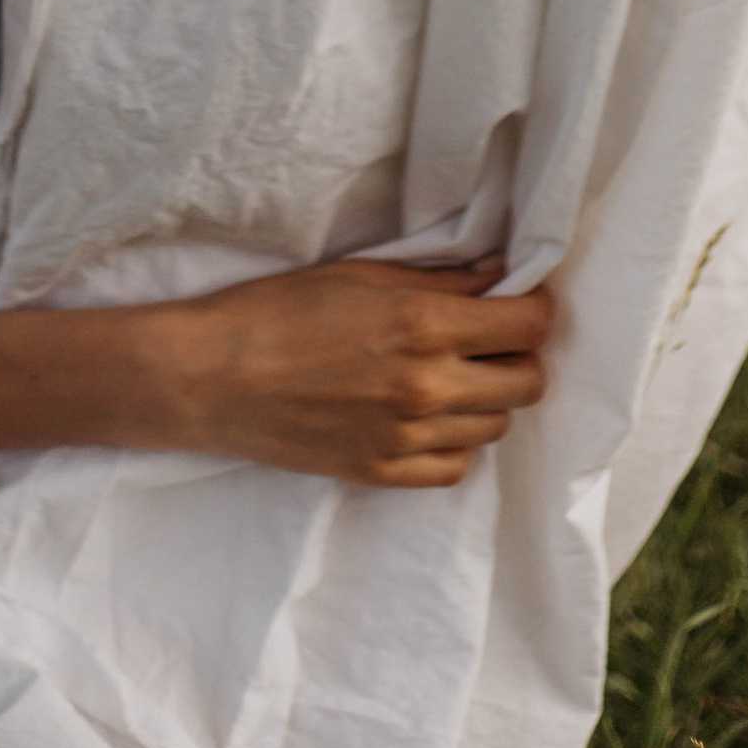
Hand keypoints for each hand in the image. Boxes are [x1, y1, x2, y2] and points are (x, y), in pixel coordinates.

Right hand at [163, 256, 554, 486]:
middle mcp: (428, 386)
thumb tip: (500, 273)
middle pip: (528, 383)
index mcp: (424, 325)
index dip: (534, 308)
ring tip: (451, 375)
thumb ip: (440, 279)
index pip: (529, 326)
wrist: (213, 377)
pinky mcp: (385, 473)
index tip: (521, 301)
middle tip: (489, 339)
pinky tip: (426, 416)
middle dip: (519, 355)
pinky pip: (455, 466)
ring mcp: (408, 437)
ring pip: (497, 427)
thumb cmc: (279, 310)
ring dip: (486, 398)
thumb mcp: (362, 275)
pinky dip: (453, 442)